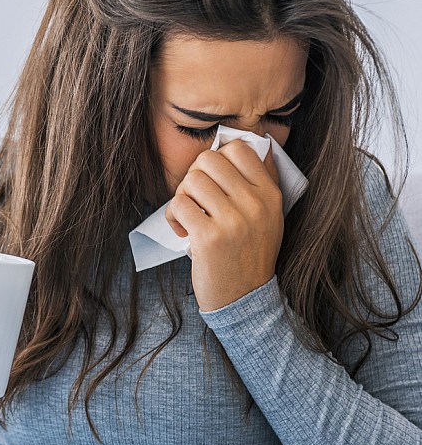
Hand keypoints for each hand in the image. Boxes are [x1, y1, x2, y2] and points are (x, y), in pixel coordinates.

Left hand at [164, 140, 282, 311]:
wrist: (245, 298)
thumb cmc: (249, 255)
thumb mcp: (270, 217)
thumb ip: (261, 183)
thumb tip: (254, 146)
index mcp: (270, 194)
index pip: (240, 149)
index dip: (218, 158)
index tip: (213, 179)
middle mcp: (254, 204)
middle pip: (208, 160)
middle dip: (194, 176)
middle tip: (196, 199)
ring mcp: (232, 220)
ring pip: (191, 180)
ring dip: (182, 197)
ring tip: (190, 217)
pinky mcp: (209, 237)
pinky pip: (178, 204)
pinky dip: (173, 217)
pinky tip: (183, 231)